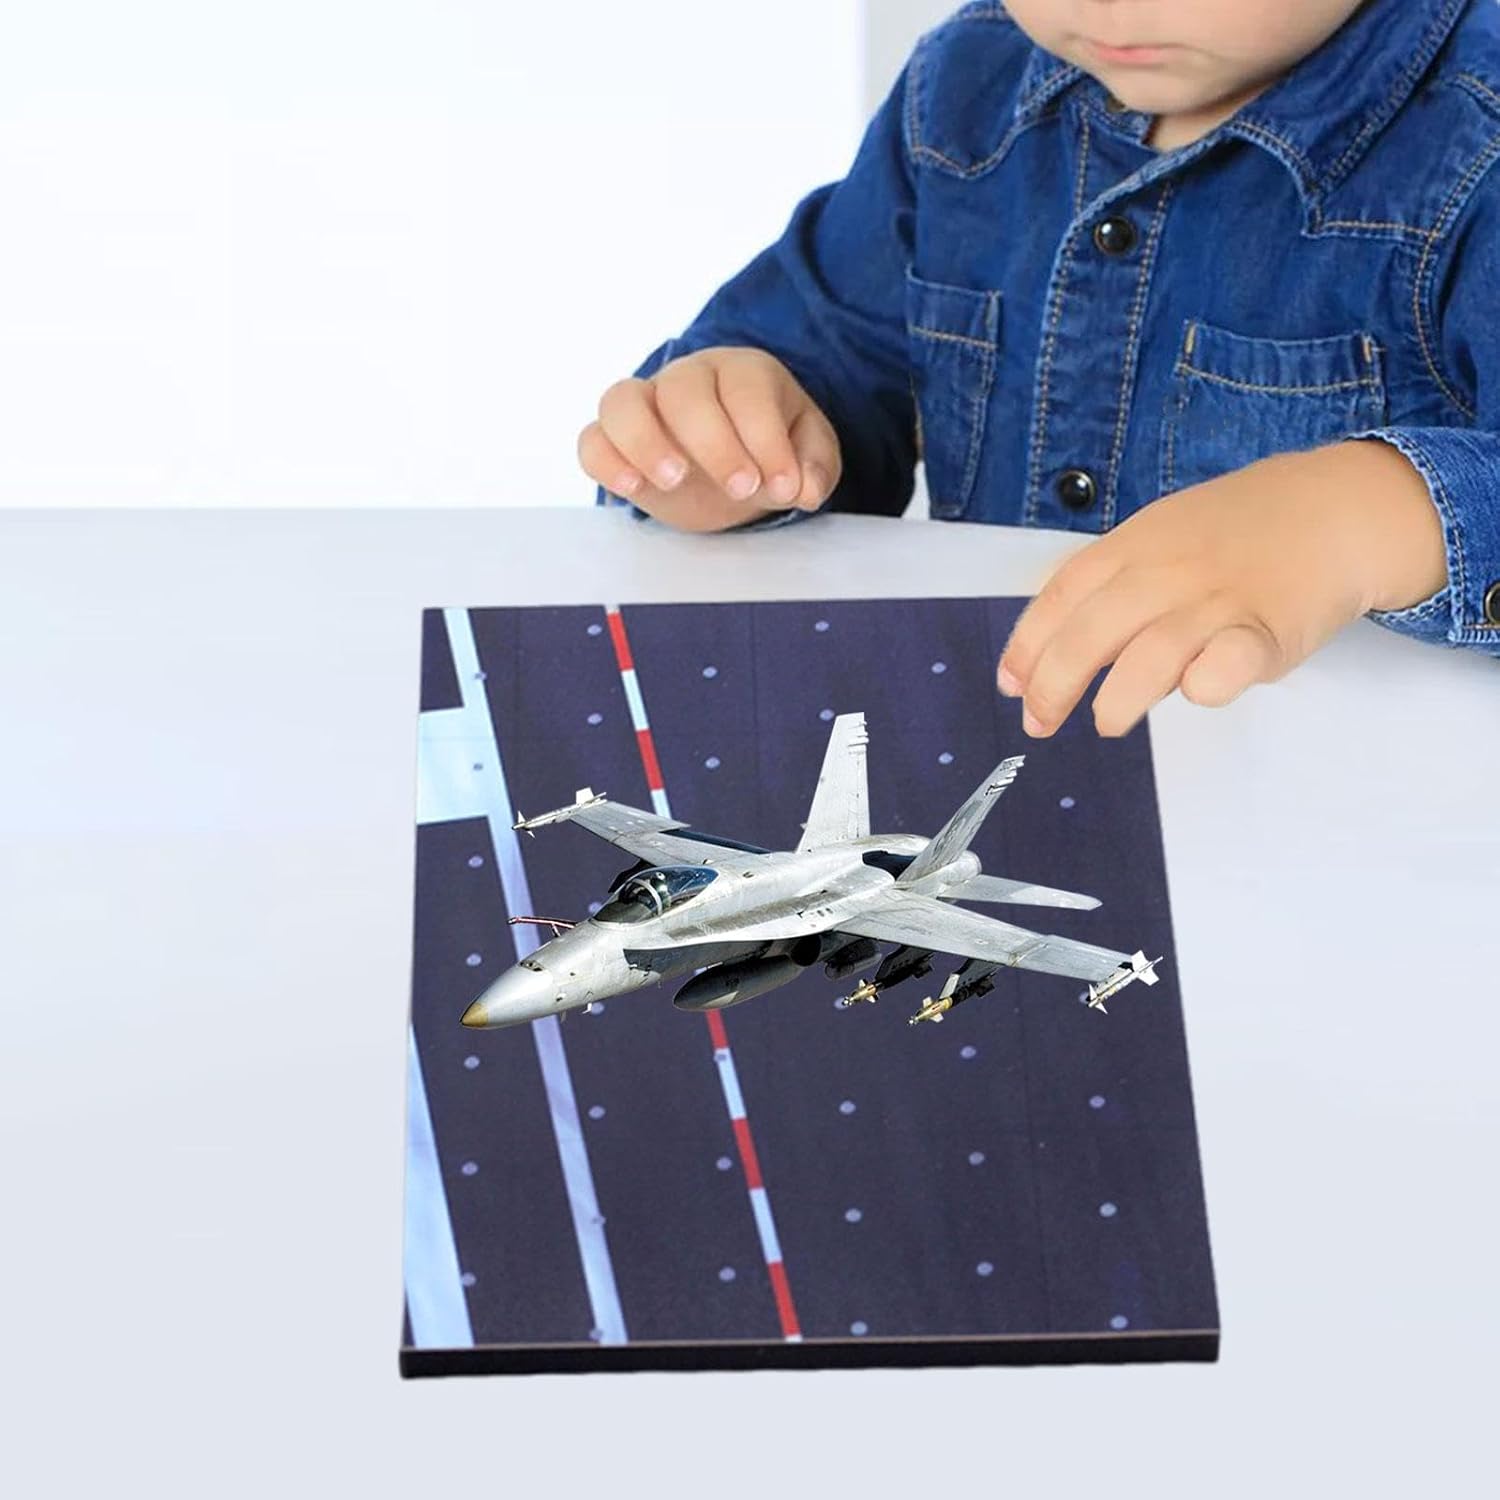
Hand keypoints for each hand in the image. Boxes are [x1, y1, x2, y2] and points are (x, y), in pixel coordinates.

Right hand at [578, 347, 841, 533]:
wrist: (729, 469)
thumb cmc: (769, 453)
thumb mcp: (808, 458)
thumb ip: (815, 468)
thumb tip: (805, 488)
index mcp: (743, 373)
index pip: (747, 390)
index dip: (766, 438)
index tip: (784, 486)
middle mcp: (688, 378)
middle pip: (684, 390)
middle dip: (714, 442)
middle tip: (740, 490)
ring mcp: (644, 406)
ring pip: (622, 400)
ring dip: (645, 441)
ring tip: (675, 482)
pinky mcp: (614, 442)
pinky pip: (592, 439)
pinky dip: (605, 462)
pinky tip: (632, 491)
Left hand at [997, 440, 1447, 736]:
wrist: (1334, 508)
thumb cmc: (1239, 534)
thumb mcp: (1161, 537)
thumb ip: (1113, 584)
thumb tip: (1055, 651)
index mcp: (1133, 546)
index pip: (1062, 597)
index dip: (1027, 646)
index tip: (1010, 686)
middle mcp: (1167, 571)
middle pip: (1092, 632)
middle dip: (1054, 685)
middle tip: (1040, 723)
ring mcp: (1217, 600)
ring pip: (1151, 653)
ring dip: (1117, 698)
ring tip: (1107, 722)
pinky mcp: (1268, 631)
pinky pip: (1228, 663)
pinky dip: (1205, 684)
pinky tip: (1193, 694)